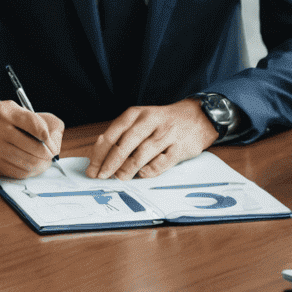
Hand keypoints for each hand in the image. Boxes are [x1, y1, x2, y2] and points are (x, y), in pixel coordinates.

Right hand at [0, 101, 62, 178]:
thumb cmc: (5, 119)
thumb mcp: (21, 109)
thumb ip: (43, 121)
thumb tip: (55, 142)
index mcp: (6, 113)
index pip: (36, 127)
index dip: (49, 138)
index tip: (52, 143)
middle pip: (34, 148)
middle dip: (48, 154)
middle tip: (52, 155)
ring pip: (28, 163)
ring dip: (41, 165)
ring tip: (44, 161)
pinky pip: (18, 173)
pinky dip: (30, 171)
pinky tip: (33, 166)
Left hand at [86, 99, 218, 179]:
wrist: (198, 117)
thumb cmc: (162, 122)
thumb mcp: (140, 120)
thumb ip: (121, 136)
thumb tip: (99, 159)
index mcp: (136, 114)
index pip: (112, 134)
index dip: (100, 154)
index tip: (93, 168)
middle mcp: (150, 121)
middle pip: (124, 145)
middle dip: (110, 164)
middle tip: (102, 176)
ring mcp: (166, 134)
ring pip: (141, 155)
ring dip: (127, 170)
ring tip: (119, 178)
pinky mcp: (180, 147)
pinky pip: (160, 164)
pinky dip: (148, 172)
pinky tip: (141, 174)